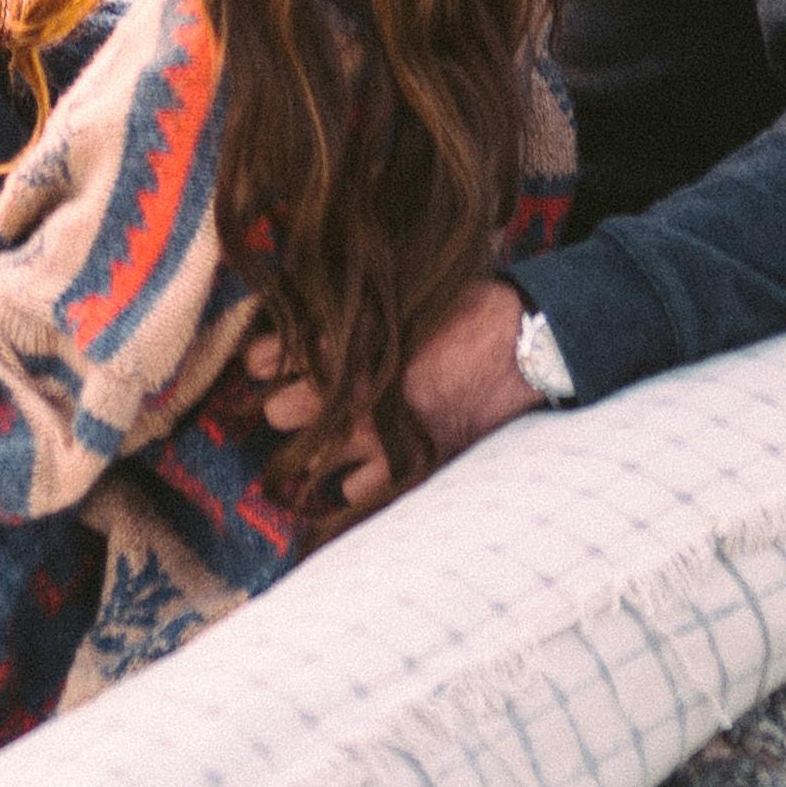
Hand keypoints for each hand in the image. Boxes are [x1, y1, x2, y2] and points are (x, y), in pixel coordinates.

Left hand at [248, 276, 538, 513]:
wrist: (526, 345)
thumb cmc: (465, 308)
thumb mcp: (400, 294)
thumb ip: (350, 312)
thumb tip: (305, 318)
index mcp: (352, 344)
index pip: (272, 361)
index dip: (261, 362)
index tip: (260, 364)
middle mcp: (359, 394)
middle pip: (282, 414)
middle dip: (286, 406)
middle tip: (295, 402)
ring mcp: (384, 437)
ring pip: (314, 459)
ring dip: (319, 447)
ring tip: (334, 434)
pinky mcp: (412, 467)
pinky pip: (359, 492)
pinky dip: (359, 480)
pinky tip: (366, 465)